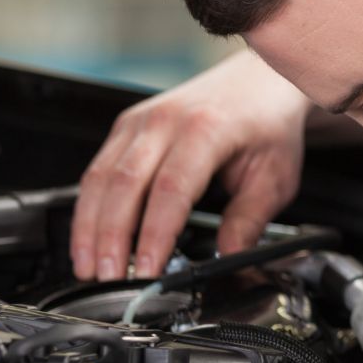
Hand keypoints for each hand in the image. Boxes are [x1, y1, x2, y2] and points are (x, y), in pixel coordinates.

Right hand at [72, 50, 312, 280]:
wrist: (257, 84)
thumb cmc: (266, 125)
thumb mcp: (274, 178)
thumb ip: (249, 220)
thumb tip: (227, 258)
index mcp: (205, 130)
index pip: (171, 190)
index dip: (154, 234)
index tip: (147, 270)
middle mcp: (165, 121)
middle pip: (123, 184)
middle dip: (110, 237)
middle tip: (107, 278)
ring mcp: (139, 121)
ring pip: (100, 177)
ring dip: (89, 227)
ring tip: (88, 267)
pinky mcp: (126, 127)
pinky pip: (98, 170)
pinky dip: (89, 208)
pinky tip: (88, 238)